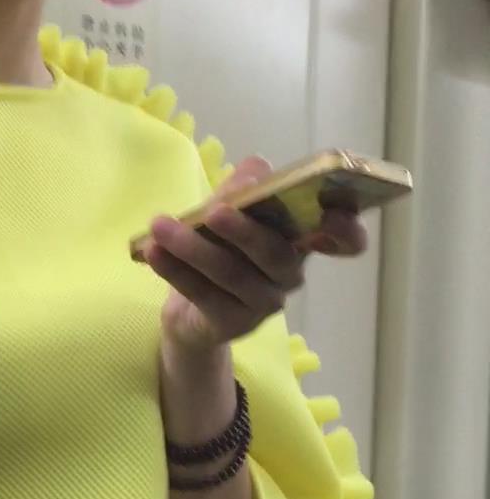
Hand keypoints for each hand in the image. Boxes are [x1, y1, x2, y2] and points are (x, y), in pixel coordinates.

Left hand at [139, 155, 367, 355]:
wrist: (189, 311)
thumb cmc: (220, 246)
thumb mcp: (230, 207)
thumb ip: (244, 185)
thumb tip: (253, 173)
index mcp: (300, 239)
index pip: (344, 241)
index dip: (347, 231)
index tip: (335, 215)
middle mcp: (289, 273)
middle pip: (274, 254)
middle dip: (243, 230)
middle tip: (214, 211)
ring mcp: (263, 303)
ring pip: (231, 274)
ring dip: (193, 248)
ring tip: (160, 227)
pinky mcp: (233, 325)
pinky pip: (202, 295)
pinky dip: (175, 271)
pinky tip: (152, 251)